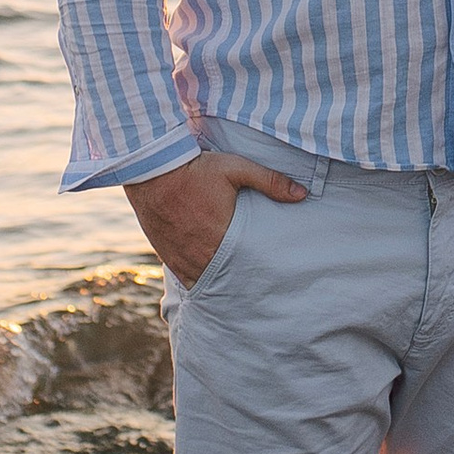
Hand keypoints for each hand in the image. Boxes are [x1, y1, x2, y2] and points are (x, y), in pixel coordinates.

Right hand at [125, 150, 308, 284]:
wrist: (151, 168)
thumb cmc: (196, 167)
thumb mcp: (236, 168)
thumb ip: (269, 181)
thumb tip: (302, 194)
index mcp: (220, 237)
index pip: (244, 267)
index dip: (256, 276)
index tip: (267, 279)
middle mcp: (199, 253)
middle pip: (224, 279)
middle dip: (237, 282)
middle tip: (253, 285)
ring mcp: (179, 256)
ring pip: (202, 281)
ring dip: (216, 282)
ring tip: (232, 285)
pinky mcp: (165, 253)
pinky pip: (182, 277)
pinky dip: (195, 278)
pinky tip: (206, 277)